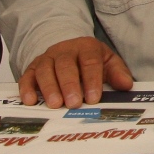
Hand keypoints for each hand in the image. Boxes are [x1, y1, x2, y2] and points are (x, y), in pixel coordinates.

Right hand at [20, 36, 134, 106]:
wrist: (68, 49)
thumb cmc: (90, 60)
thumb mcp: (107, 62)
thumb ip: (117, 73)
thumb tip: (126, 85)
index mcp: (86, 48)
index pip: (90, 62)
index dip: (91, 80)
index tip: (93, 98)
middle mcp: (64, 51)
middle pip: (65, 65)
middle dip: (69, 84)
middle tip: (73, 103)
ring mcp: (47, 59)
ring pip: (45, 70)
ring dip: (49, 87)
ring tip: (55, 105)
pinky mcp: (32, 68)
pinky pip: (27, 76)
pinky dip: (27, 88)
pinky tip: (30, 101)